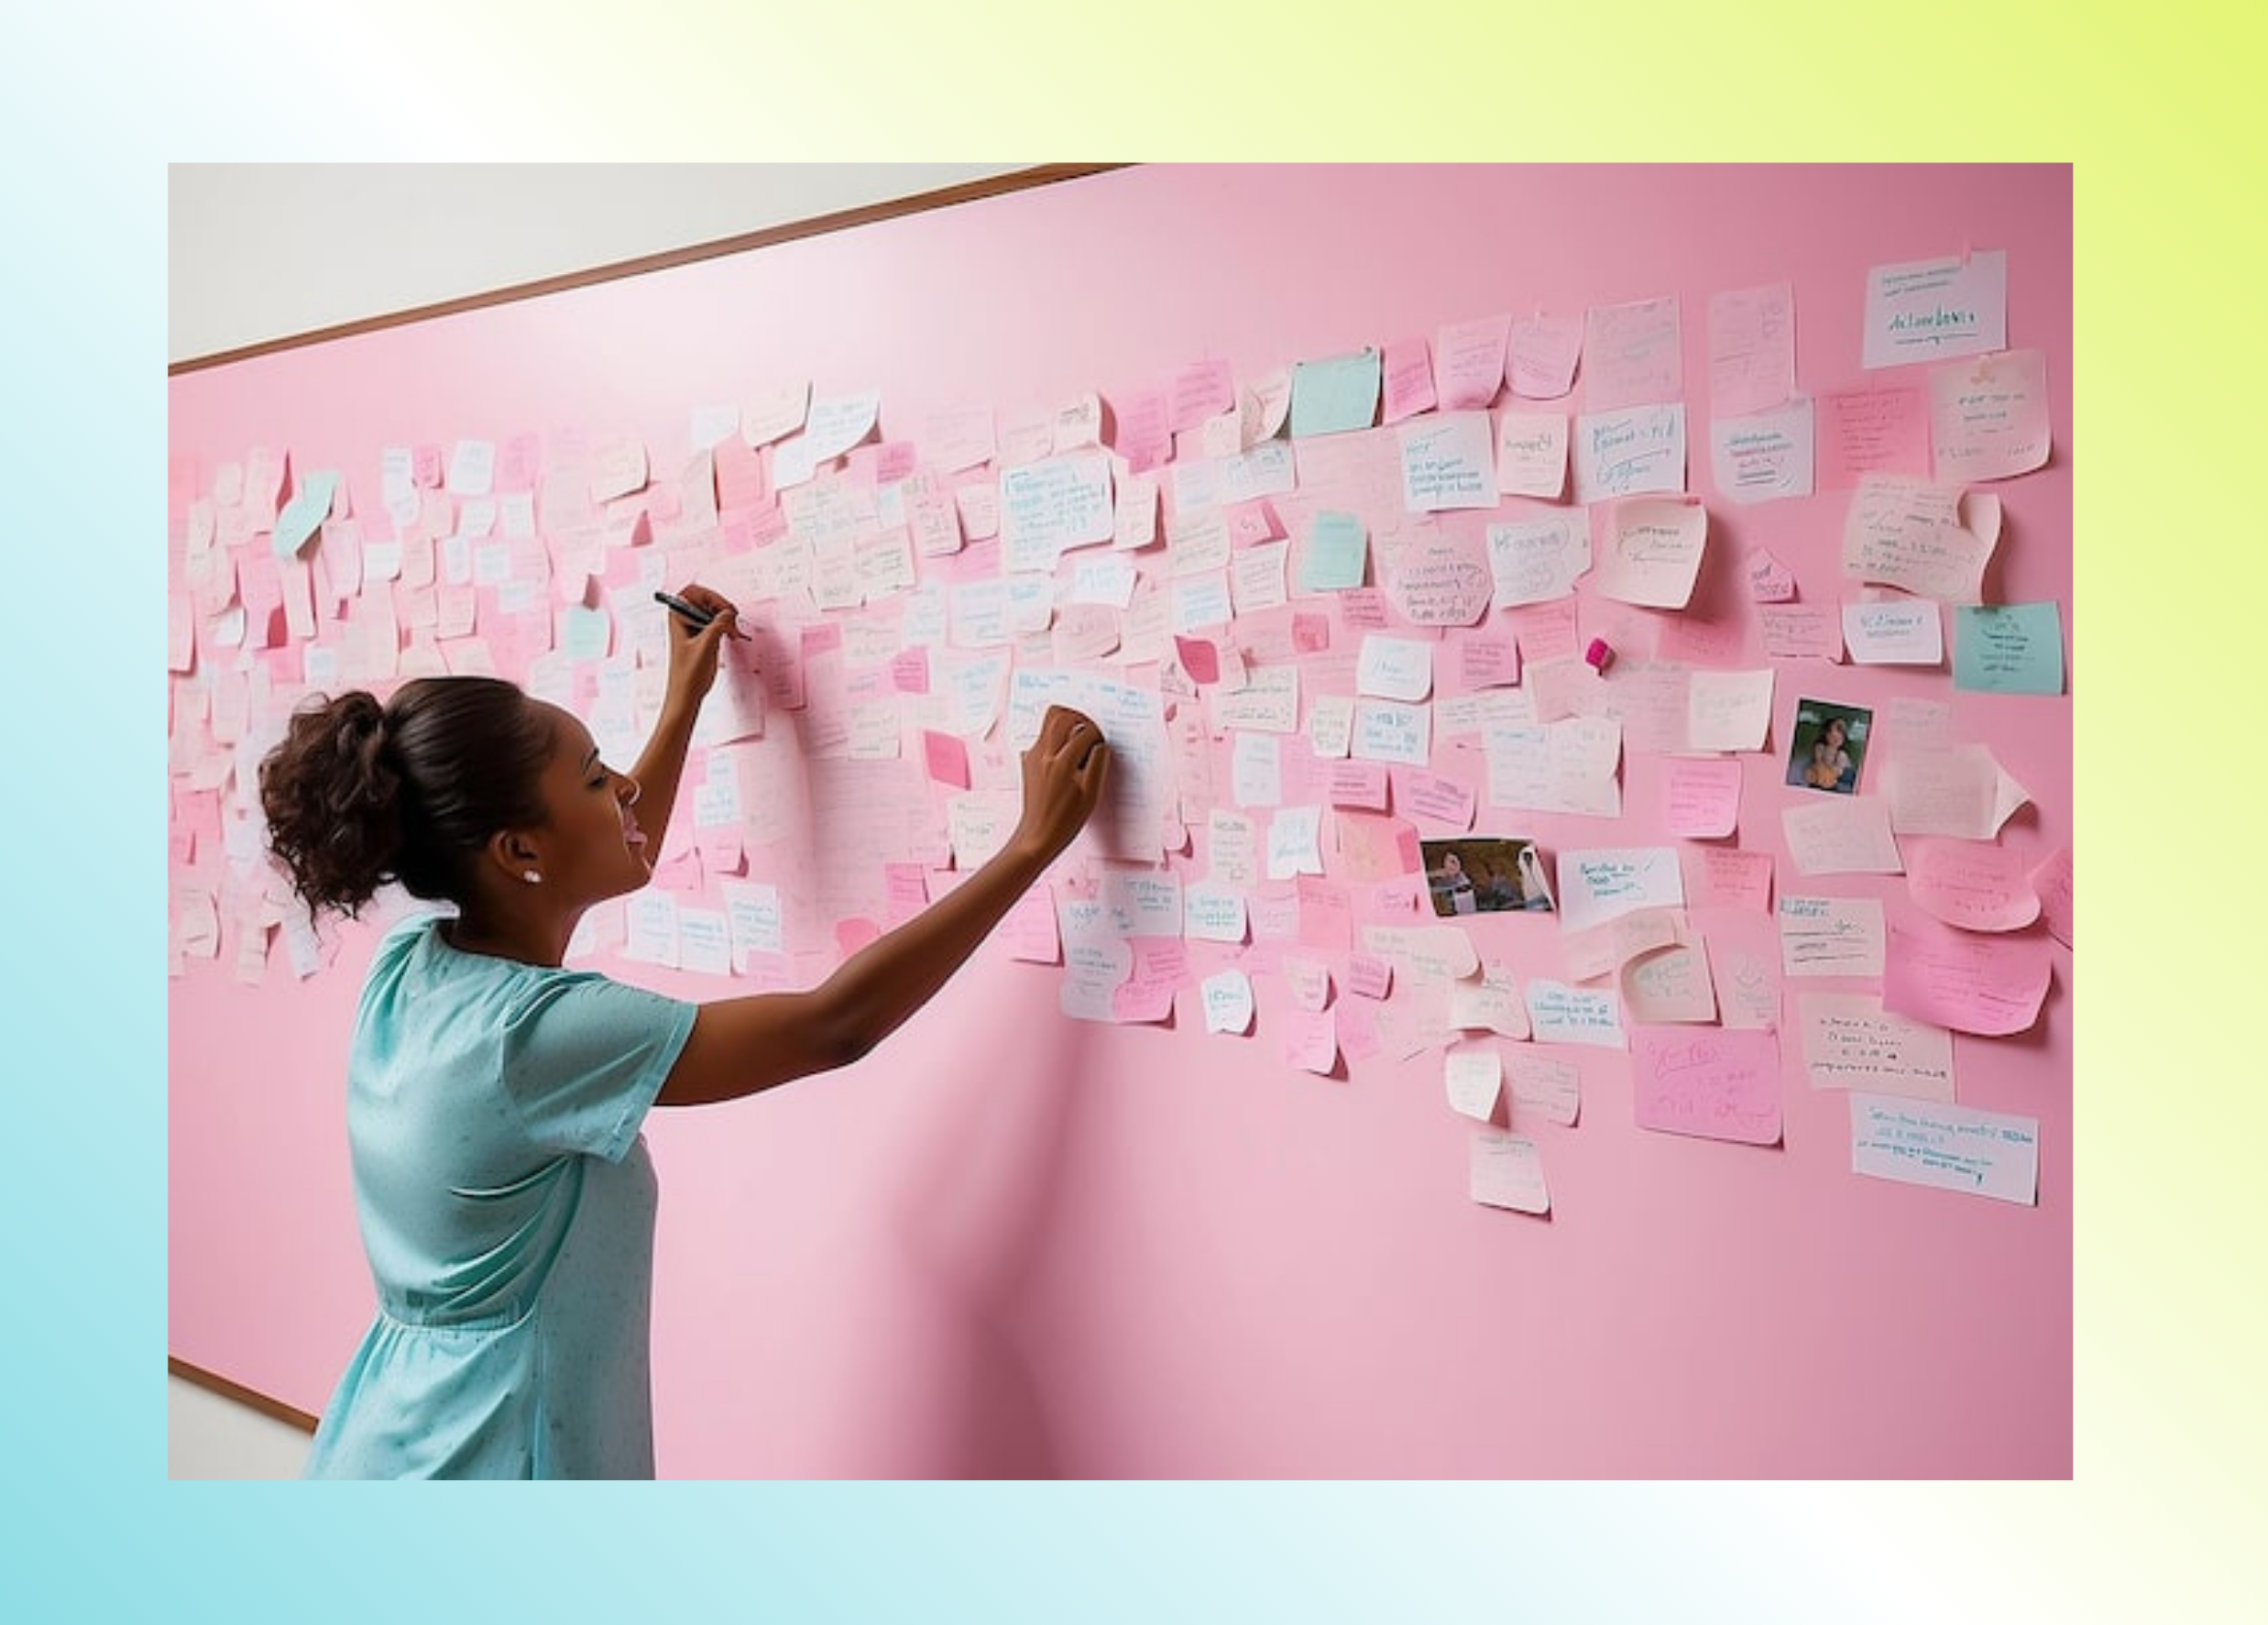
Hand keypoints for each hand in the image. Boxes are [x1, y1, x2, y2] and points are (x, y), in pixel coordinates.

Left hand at [662, 583, 744, 708]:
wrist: (686, 694)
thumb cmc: (688, 674)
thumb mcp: (705, 646)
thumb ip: (718, 625)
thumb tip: (729, 613)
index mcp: (678, 617)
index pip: (694, 591)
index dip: (711, 596)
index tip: (724, 609)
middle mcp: (684, 619)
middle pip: (706, 599)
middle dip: (722, 607)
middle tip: (732, 620)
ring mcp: (694, 627)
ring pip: (714, 610)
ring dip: (726, 618)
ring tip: (733, 631)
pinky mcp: (703, 636)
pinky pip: (717, 622)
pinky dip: (727, 626)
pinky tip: (732, 635)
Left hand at [1013, 706, 1110, 864]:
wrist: (1038, 834)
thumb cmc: (1066, 819)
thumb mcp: (1091, 794)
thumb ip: (1098, 764)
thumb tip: (1100, 745)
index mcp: (1061, 762)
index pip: (1083, 732)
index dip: (1097, 734)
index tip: (1102, 742)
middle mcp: (1043, 754)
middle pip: (1059, 715)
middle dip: (1079, 717)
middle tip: (1090, 729)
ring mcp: (1032, 756)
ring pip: (1048, 723)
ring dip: (1066, 724)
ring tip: (1078, 739)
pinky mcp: (1028, 761)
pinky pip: (1043, 738)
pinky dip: (1056, 738)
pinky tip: (1066, 755)